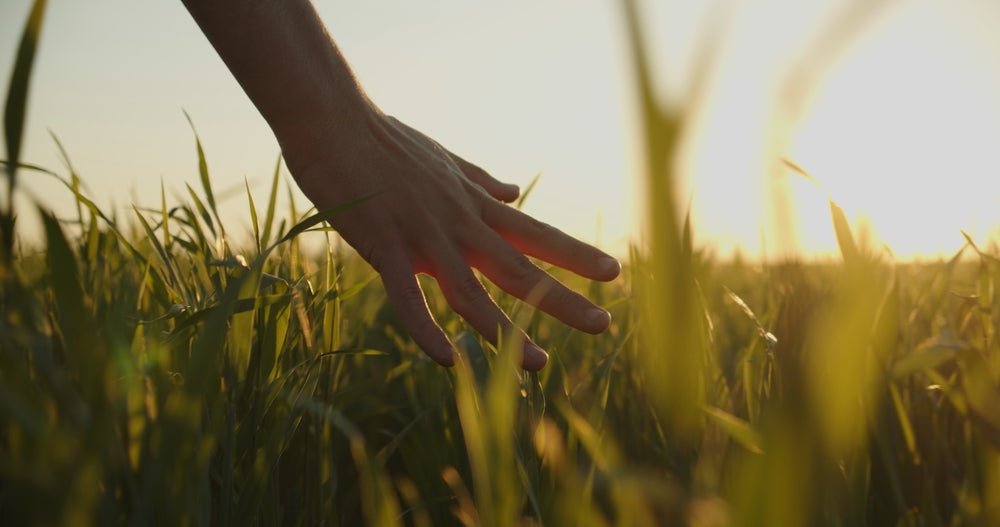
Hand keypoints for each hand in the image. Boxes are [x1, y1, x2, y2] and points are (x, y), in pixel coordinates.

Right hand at [286, 108, 620, 370]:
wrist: (335, 121)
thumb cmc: (385, 140)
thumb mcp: (444, 160)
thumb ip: (480, 180)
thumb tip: (514, 191)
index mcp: (473, 205)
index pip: (536, 233)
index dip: (576, 255)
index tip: (613, 273)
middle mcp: (459, 224)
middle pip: (520, 268)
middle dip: (563, 299)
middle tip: (604, 325)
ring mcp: (423, 237)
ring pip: (472, 294)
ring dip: (506, 333)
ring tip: (541, 364)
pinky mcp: (384, 247)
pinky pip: (408, 299)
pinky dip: (427, 331)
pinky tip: (448, 360)